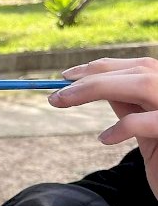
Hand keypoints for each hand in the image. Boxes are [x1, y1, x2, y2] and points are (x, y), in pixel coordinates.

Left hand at [49, 57, 157, 197]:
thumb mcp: (145, 128)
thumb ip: (128, 104)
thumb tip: (95, 83)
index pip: (139, 66)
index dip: (102, 67)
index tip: (67, 76)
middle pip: (140, 71)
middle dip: (92, 78)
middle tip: (56, 95)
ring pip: (144, 84)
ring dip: (97, 88)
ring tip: (64, 102)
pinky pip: (148, 122)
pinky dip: (122, 126)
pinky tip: (105, 139)